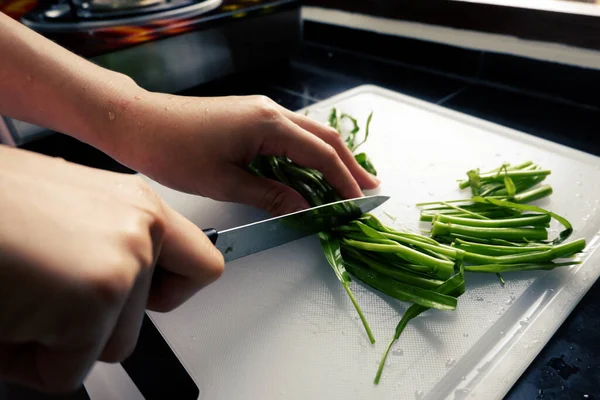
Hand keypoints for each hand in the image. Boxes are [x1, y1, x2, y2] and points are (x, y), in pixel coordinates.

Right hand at [0, 145, 223, 392]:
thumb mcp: (64, 212)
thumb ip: (107, 245)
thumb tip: (131, 288)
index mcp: (135, 204)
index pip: (199, 264)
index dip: (172, 293)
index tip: (155, 300)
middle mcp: (139, 226)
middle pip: (143, 320)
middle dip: (88, 325)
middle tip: (41, 298)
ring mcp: (123, 261)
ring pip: (110, 347)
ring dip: (58, 341)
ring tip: (16, 301)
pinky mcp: (94, 298)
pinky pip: (67, 372)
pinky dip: (28, 362)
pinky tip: (3, 318)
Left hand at [103, 94, 379, 215]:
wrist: (139, 122)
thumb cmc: (174, 150)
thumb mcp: (225, 181)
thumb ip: (270, 194)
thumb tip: (303, 208)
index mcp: (268, 124)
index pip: (320, 154)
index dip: (343, 180)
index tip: (357, 202)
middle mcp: (271, 111)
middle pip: (324, 137)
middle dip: (348, 164)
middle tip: (369, 188)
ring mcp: (260, 110)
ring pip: (309, 133)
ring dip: (330, 157)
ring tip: (348, 181)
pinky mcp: (250, 116)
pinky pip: (291, 134)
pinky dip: (308, 153)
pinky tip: (311, 169)